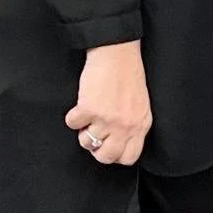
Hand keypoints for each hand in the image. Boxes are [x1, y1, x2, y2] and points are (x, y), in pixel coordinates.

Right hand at [64, 40, 152, 165]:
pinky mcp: (89, 109)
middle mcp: (126, 125)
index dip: (115, 155)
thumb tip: (119, 143)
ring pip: (86, 142)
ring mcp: (107, 119)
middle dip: (96, 150)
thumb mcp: (140, 105)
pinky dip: (73, 115)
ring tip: (89, 116)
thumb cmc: (128, 76)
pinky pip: (72, 124)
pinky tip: (81, 104)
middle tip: (94, 135)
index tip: (108, 146)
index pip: (129, 157)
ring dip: (83, 130)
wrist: (117, 54)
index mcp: (141, 124)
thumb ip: (133, 125)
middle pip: (106, 157)